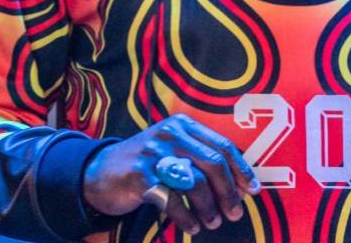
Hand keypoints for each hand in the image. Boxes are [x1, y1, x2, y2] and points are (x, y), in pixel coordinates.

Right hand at [83, 113, 259, 234]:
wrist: (98, 172)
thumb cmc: (144, 165)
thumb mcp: (172, 150)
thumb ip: (200, 158)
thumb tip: (238, 184)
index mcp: (183, 125)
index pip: (222, 145)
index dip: (241, 169)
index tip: (252, 190)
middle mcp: (170, 134)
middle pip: (213, 162)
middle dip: (229, 191)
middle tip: (236, 212)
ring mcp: (154, 153)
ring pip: (195, 182)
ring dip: (209, 207)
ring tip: (213, 222)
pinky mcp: (139, 176)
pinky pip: (172, 200)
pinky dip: (186, 217)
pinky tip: (192, 225)